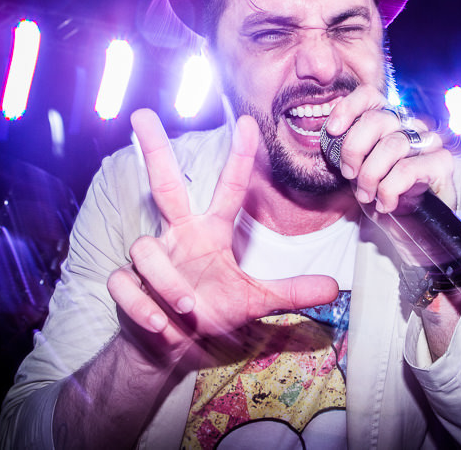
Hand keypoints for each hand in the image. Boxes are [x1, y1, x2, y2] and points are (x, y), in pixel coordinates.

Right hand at [108, 109, 338, 350]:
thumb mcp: (255, 302)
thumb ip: (292, 292)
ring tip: (187, 311)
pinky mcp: (126, 283)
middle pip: (164, 184)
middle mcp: (178, 235)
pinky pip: (124, 283)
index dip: (239, 157)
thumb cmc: (210, 312)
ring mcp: (151, 257)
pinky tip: (160, 326)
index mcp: (209, 231)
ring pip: (145, 250)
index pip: (229, 189)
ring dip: (168, 283)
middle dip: (154, 149)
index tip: (248, 123)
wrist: (169, 346)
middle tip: (143, 114)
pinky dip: (143, 306)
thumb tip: (335, 287)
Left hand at [323, 87, 457, 263]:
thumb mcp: (358, 170)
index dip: (348, 108)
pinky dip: (388, 190)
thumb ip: (348, 150)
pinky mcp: (442, 163)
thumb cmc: (383, 195)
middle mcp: (411, 125)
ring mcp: (429, 142)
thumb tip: (330, 135)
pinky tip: (386, 203)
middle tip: (349, 174)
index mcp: (390, 120)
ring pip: (391, 145)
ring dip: (370, 175)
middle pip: (377, 119)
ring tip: (367, 194)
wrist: (413, 229)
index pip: (370, 95)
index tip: (332, 131)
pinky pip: (406, 170)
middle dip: (354, 149)